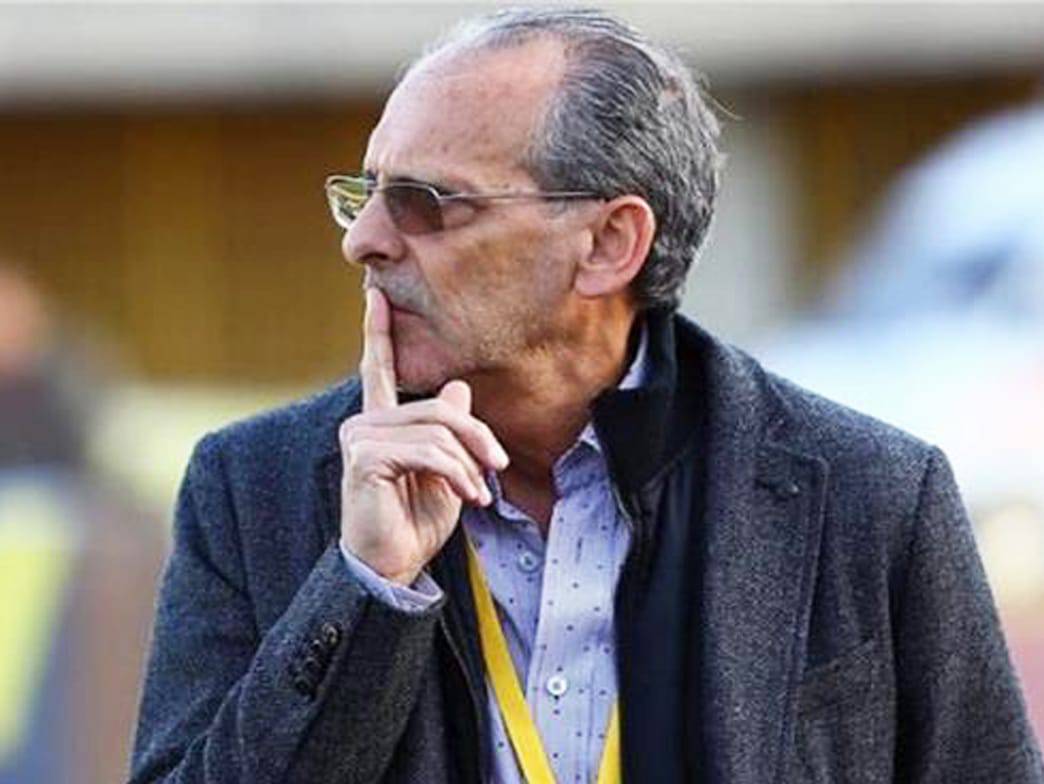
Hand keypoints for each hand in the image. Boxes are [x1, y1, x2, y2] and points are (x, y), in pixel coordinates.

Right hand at [338, 288, 508, 584]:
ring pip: (438, 430)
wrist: (392, 568)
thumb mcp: (445, 472)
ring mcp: (360, 439)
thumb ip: (448, 431)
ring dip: (470, 465)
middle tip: (498, 467)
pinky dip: (458, 475)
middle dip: (477, 438)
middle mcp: (364, 424)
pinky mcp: (365, 458)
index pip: (379, 369)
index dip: (378, 331)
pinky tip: (468, 498)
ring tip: (479, 493)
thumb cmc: (414, 524)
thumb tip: (458, 388)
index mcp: (380, 424)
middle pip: (437, 408)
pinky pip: (429, 451)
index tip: (374, 293)